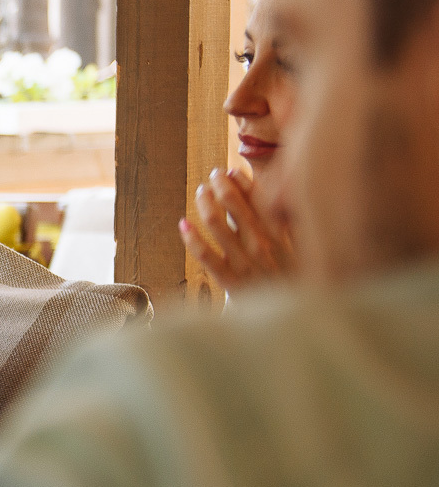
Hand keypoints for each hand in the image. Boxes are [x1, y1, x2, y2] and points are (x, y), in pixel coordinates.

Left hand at [179, 167, 294, 296]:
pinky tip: (184, 224)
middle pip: (234, 204)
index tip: (232, 171)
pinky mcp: (231, 282)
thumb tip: (277, 188)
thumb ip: (288, 221)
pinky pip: (206, 256)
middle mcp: (263, 245)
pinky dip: (191, 237)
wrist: (296, 314)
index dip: (242, 181)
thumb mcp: (303, 247)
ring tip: (201, 192)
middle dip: (221, 185)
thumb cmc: (296, 277)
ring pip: (216, 223)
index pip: (258, 197)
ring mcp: (245, 263)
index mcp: (282, 234)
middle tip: (214, 175)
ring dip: (205, 202)